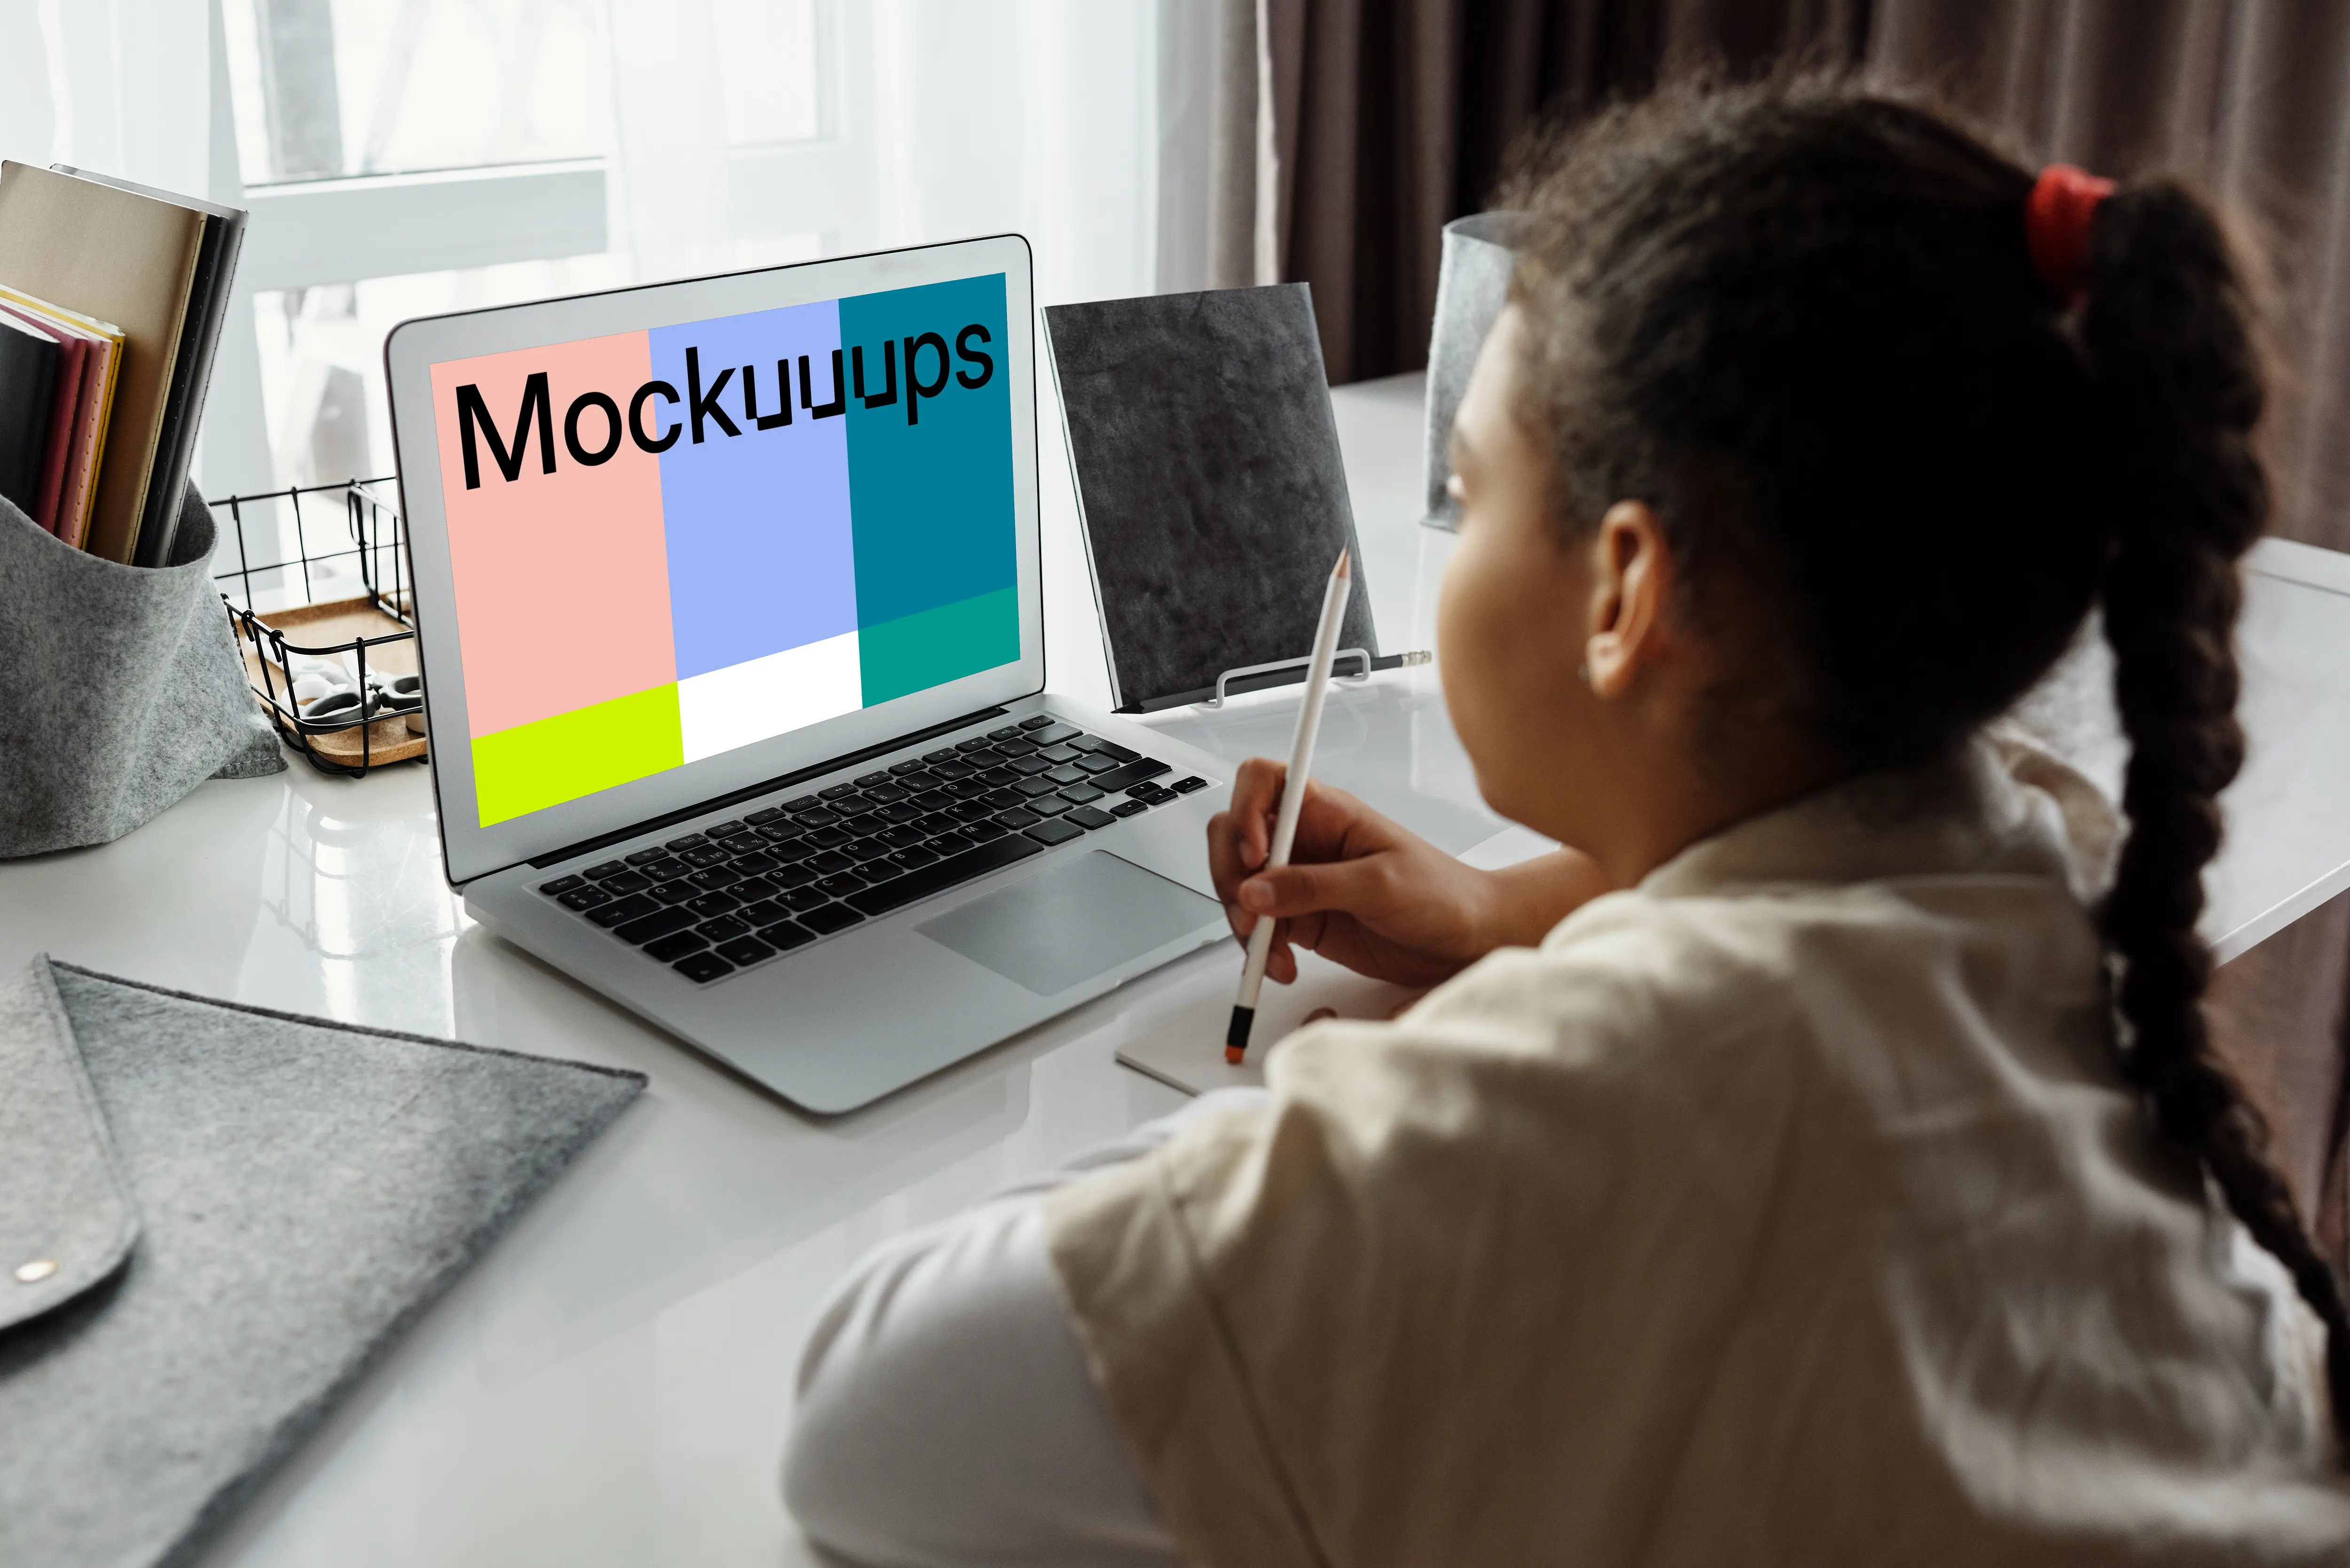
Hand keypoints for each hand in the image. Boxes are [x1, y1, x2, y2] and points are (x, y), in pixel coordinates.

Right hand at [1207, 759, 1609, 987]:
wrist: (1469, 938)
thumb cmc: (1442, 894)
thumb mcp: (1379, 884)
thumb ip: (1314, 886)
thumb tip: (1256, 890)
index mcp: (1327, 811)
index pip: (1263, 782)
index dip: (1247, 810)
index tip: (1255, 855)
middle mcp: (1306, 840)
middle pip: (1235, 836)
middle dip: (1232, 876)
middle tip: (1251, 913)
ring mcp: (1299, 880)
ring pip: (1239, 886)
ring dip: (1243, 921)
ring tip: (1270, 950)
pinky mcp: (1300, 918)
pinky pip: (1258, 928)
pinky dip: (1259, 950)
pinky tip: (1281, 964)